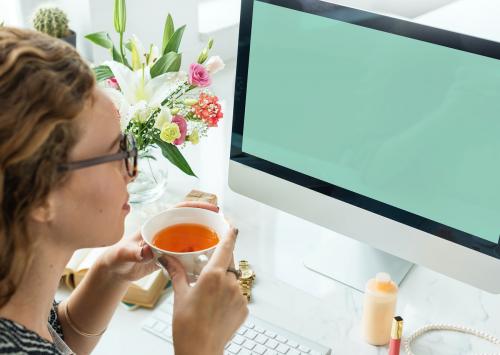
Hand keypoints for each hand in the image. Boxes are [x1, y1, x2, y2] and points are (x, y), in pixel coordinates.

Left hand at [96, 200, 218, 282]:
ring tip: (220, 241)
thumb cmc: (118, 258)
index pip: (180, 209)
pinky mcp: (171, 254)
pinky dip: (198, 253)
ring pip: (191, 235)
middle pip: (190, 220)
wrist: (116, 271)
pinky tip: (207, 258)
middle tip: (223, 225)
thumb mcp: (124, 254)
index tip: (212, 208)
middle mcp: (166, 230)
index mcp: (157, 223)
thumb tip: (147, 250)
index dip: (197, 206)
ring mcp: (169, 242)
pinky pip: (188, 251)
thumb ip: (134, 252)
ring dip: (205, 237)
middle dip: (207, 220)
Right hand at [160, 227, 247, 354]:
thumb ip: (177, 273)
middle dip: (221, 262)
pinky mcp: (244, 308)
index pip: (226, 247)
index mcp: (213, 275)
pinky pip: (237, 295)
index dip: (230, 234)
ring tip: (209, 296)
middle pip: (229, 263)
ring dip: (224, 282)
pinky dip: (229, 296)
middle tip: (209, 271)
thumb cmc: (187, 326)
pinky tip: (216, 307)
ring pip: (233, 280)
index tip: (231, 226)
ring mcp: (239, 296)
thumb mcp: (180, 295)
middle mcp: (230, 283)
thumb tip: (167, 259)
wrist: (200, 350)